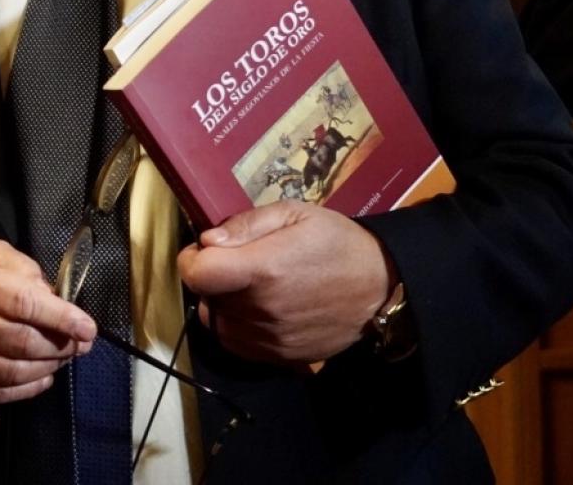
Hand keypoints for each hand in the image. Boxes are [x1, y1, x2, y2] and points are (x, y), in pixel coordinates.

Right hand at [0, 238, 93, 404]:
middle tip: (81, 342)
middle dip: (60, 345)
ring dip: (48, 367)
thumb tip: (53, 296)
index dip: (61, 317)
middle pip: (21, 340)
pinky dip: (27, 389)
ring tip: (63, 357)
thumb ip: (21, 268)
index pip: (22, 303)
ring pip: (11, 370)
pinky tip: (43, 377)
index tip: (87, 327)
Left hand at [176, 201, 394, 364]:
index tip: (204, 250)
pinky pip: (239, 346)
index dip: (191, 259)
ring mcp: (273, 339)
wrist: (381, 286)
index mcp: (263, 270)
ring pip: (219, 324)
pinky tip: (257, 309)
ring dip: (223, 305)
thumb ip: (246, 224)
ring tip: (248, 286)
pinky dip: (237, 328)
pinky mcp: (283, 357)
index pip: (196, 275)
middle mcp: (262, 310)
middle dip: (211, 279)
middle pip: (206, 298)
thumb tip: (208, 240)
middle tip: (234, 263)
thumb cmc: (336, 242)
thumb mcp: (294, 214)